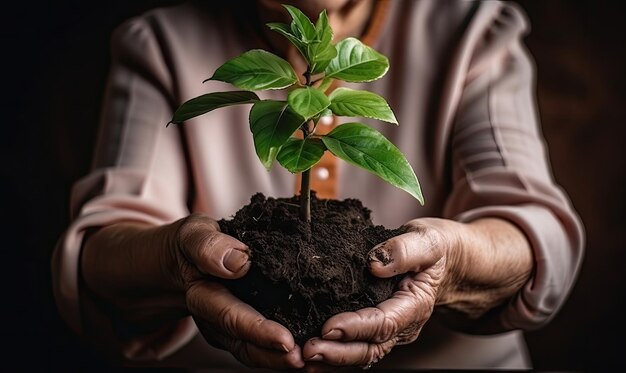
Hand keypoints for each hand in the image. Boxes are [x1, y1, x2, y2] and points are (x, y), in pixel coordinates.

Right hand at [81, 213, 303, 368]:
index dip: (258, 330)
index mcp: (202, 296)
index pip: (232, 317)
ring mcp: (228, 328)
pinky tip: (307, 347)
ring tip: (310, 360)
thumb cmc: (190, 245)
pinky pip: (260, 345)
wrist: (181, 260)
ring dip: (280, 359)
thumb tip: (237, 262)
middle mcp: (214, 320)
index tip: (285, 340)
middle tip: (303, 359)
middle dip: (274, 355)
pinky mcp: (243, 327)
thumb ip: (208, 246)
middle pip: (245, 344)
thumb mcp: (193, 235)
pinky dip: (281, 350)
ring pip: (254, 351)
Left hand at [301, 217, 532, 369]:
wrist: (447, 261)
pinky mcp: (377, 328)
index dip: (356, 327)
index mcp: (415, 304)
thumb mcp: (427, 240)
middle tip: (309, 349)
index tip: (329, 327)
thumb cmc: (436, 249)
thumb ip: (404, 250)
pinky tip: (311, 352)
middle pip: (371, 347)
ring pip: (362, 352)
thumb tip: (375, 263)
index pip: (384, 323)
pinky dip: (335, 352)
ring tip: (304, 356)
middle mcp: (403, 324)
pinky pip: (356, 345)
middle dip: (339, 353)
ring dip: (333, 357)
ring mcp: (391, 330)